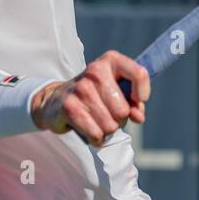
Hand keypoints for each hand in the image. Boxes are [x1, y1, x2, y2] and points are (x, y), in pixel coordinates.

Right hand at [30, 51, 149, 145]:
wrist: (56, 100)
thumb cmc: (94, 96)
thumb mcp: (117, 92)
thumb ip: (134, 102)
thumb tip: (138, 117)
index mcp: (110, 61)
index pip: (139, 74)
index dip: (142, 94)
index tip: (138, 101)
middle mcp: (95, 71)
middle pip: (123, 111)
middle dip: (119, 120)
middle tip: (107, 114)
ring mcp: (81, 89)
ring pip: (110, 125)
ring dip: (106, 130)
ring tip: (96, 121)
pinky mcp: (69, 107)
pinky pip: (96, 133)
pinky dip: (96, 138)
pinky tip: (89, 130)